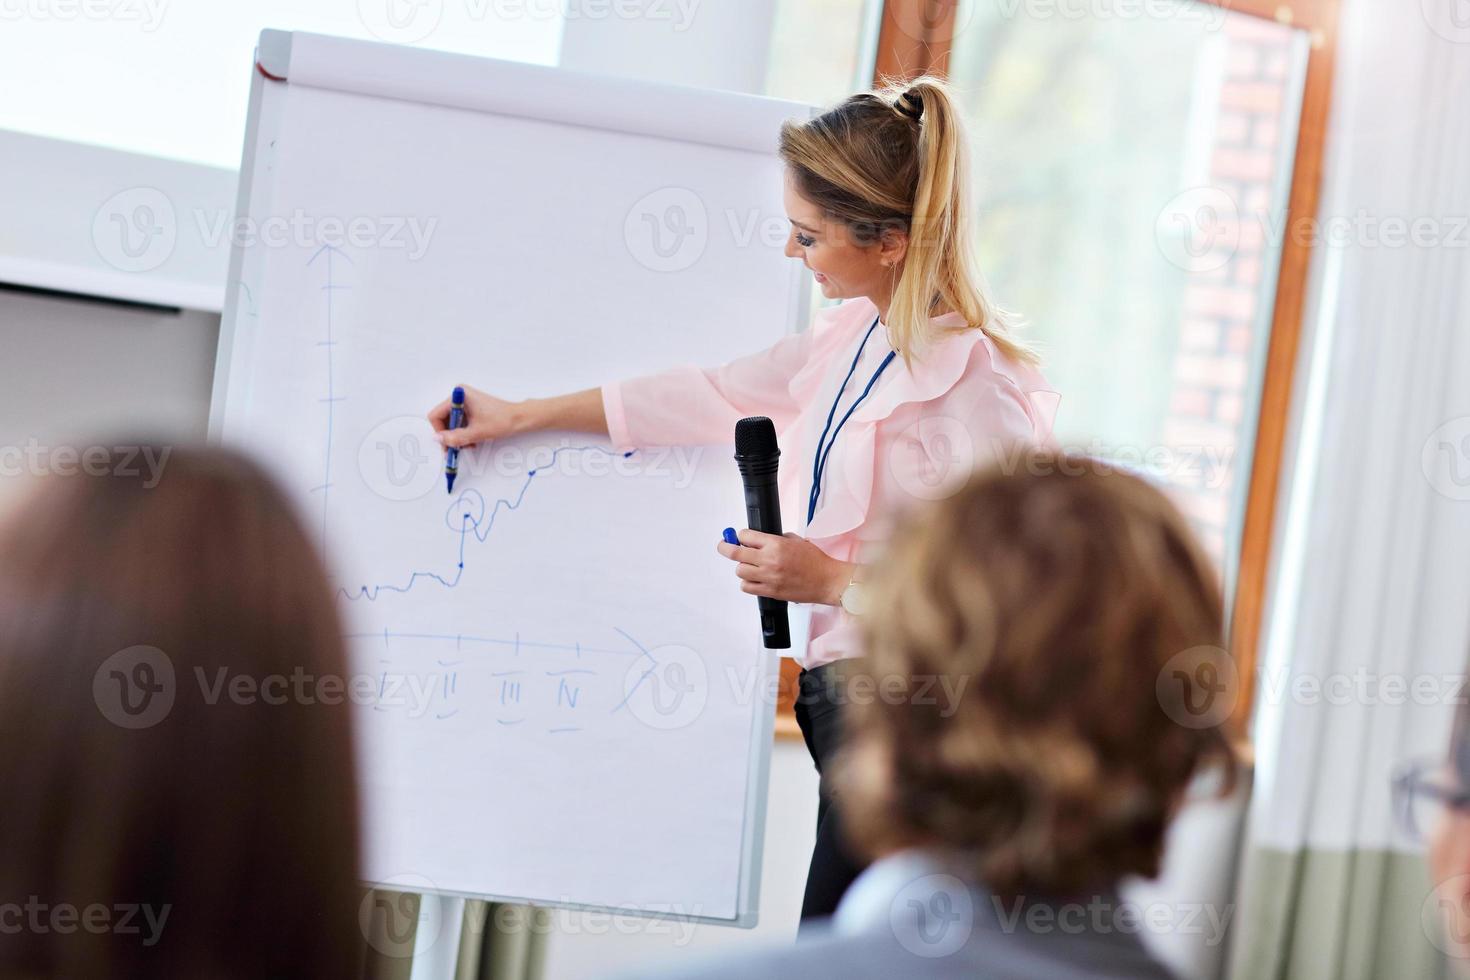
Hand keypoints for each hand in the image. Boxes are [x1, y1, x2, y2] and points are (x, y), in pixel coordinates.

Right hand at [427, 385, 525, 449]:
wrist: (519, 419)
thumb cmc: (501, 421)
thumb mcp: (475, 433)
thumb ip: (454, 437)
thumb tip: (438, 440)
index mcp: (459, 396)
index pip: (436, 415)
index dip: (440, 432)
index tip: (447, 444)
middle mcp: (459, 396)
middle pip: (443, 420)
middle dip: (450, 436)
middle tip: (456, 449)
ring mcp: (465, 402)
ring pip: (451, 423)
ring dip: (457, 436)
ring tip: (469, 445)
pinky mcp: (470, 408)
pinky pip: (460, 422)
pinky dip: (463, 433)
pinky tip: (472, 440)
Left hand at [716, 529, 853, 605]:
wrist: (826, 581)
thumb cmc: (815, 561)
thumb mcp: (796, 541)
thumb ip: (776, 539)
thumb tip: (760, 540)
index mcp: (776, 544)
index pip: (745, 536)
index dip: (740, 536)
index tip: (739, 537)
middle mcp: (769, 560)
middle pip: (735, 553)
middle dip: (725, 547)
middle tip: (723, 545)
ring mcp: (768, 577)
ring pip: (740, 571)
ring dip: (742, 567)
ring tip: (751, 566)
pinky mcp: (770, 591)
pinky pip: (747, 587)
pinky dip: (747, 582)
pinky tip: (755, 579)